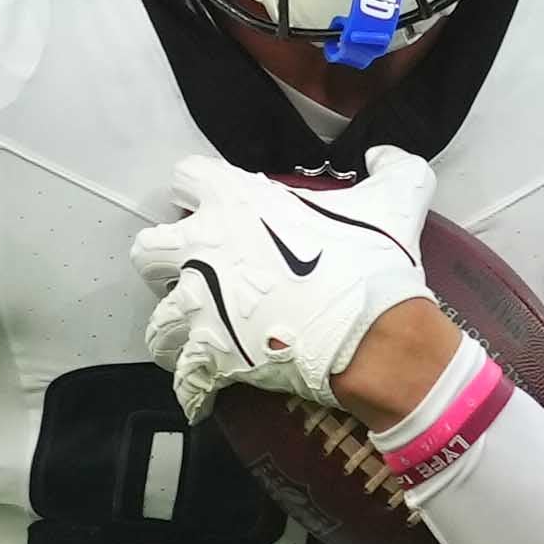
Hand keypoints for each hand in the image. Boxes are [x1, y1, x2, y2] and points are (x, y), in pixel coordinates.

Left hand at [135, 146, 432, 419]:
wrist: (374, 334)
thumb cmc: (372, 261)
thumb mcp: (395, 198)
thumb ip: (390, 167)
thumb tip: (383, 155)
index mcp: (236, 201)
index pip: (186, 177)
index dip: (199, 192)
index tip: (215, 208)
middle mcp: (203, 249)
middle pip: (147, 250)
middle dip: (164, 263)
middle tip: (195, 273)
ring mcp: (201, 307)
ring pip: (157, 321)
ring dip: (175, 329)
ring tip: (197, 336)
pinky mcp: (210, 357)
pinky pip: (184, 379)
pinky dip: (195, 387)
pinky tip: (208, 388)